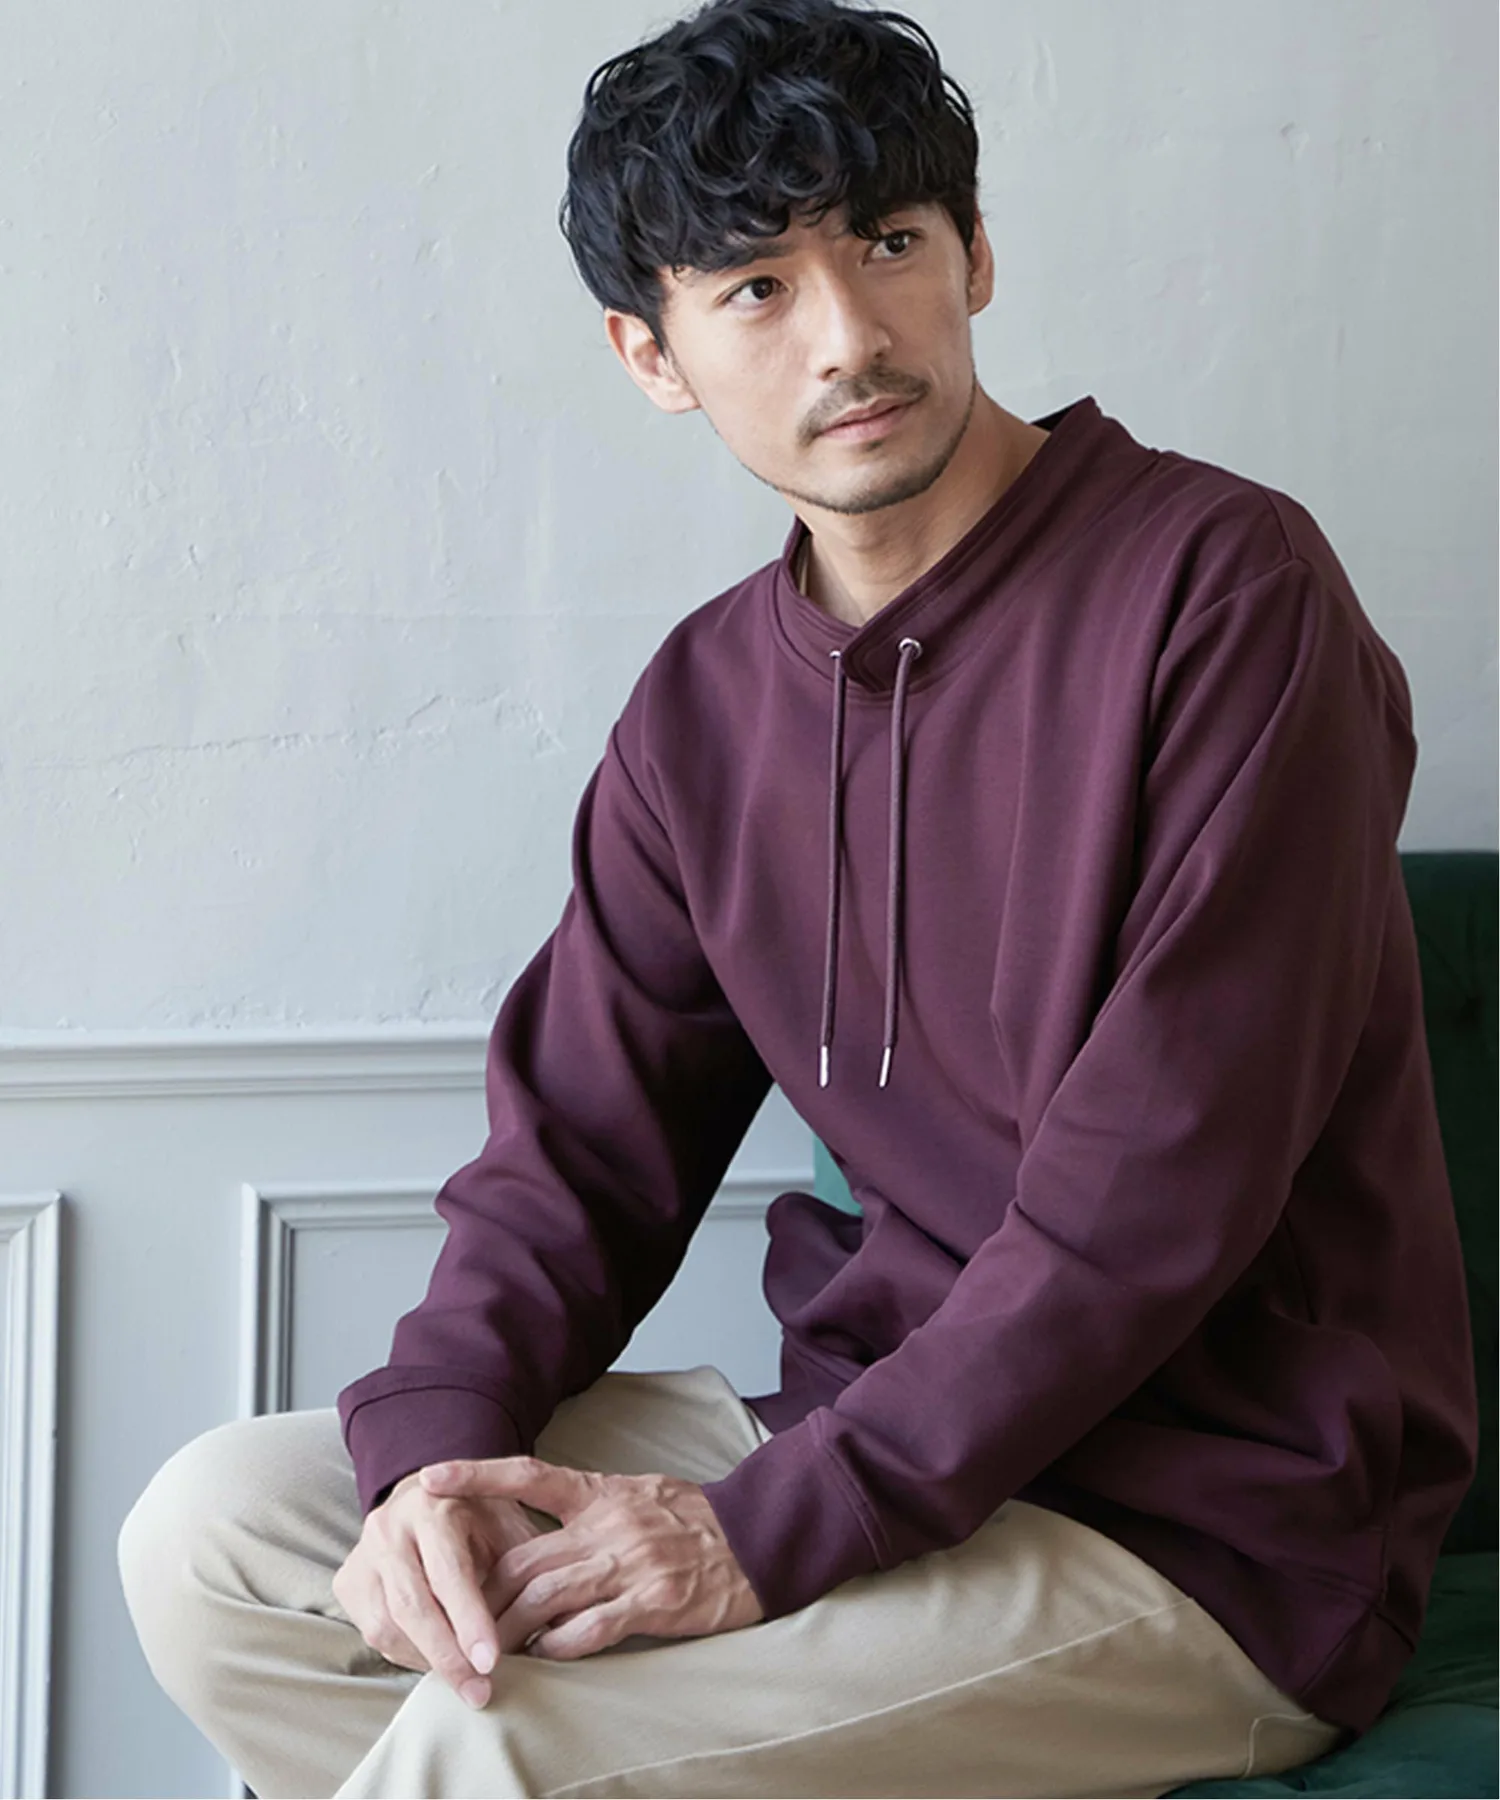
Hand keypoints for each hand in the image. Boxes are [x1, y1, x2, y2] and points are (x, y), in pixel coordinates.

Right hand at [331, 1467, 554, 1707]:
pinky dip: (407, 1655)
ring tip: (464, 1683)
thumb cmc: (478, 1517)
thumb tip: (550, 1617)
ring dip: (427, 1662)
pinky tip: (439, 1663)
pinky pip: (374, 1632)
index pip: (448, 1571)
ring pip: (386, 1625)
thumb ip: (524, 1564)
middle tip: (479, 1690)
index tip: (492, 1660)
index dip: (469, 1620)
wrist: (425, 1496)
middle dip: (448, 1655)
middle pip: (412, 1604)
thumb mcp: (508, 1523)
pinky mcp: (348, 1581)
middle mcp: (389, 1527)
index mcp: (433, 1504)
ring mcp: (363, 1554)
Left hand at [419, 1455, 764, 1660]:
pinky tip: (546, 1654)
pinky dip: (559, 1645)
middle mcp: (608, 1525)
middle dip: (481, 1592)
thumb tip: (536, 1520)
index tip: (428, 1479)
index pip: (528, 1475)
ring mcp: (629, 1565)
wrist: (757, 1538)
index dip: (476, 1475)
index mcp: (601, 1492)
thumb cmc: (692, 1517)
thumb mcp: (637, 1493)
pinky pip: (590, 1629)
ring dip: (509, 1628)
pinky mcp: (652, 1603)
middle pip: (522, 1557)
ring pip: (545, 1597)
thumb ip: (587, 1506)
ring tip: (488, 1648)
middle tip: (453, 1616)